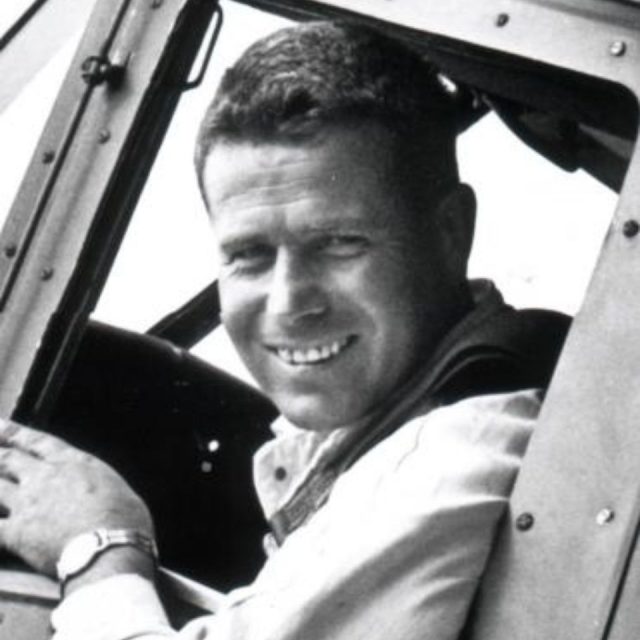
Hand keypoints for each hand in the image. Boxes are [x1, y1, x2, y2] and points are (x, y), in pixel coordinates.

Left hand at [0, 421, 152, 576]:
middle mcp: (45, 478)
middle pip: (8, 460)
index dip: (14, 432)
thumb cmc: (124, 517)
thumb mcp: (116, 488)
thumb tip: (99, 492)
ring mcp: (27, 505)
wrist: (109, 546)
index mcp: (73, 463)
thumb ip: (98, 485)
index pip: (38, 442)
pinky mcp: (16, 534)